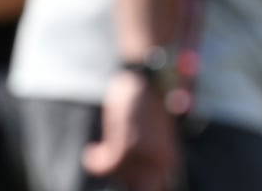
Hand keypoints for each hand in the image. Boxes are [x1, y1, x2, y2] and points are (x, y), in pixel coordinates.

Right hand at [83, 71, 177, 190]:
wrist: (146, 81)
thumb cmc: (150, 105)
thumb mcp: (157, 136)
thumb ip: (150, 160)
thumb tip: (137, 181)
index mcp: (168, 162)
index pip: (161, 188)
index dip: (144, 187)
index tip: (130, 184)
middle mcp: (157, 165)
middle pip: (143, 190)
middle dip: (128, 184)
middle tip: (114, 167)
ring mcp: (142, 159)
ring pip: (117, 178)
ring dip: (108, 166)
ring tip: (102, 154)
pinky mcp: (124, 149)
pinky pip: (102, 168)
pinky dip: (94, 160)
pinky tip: (93, 153)